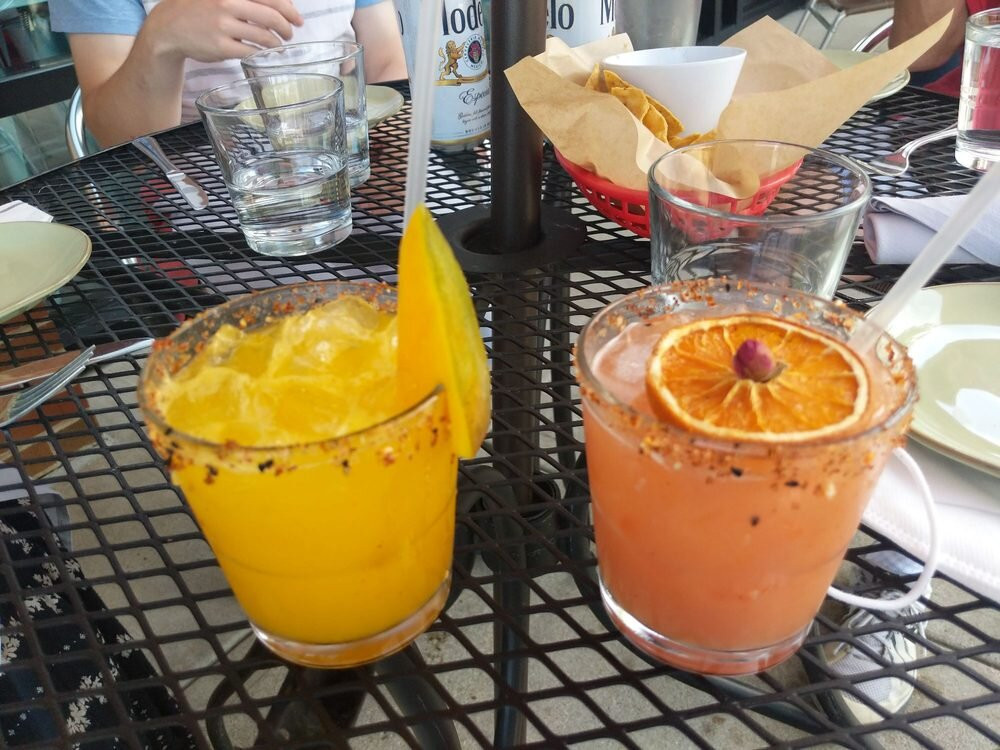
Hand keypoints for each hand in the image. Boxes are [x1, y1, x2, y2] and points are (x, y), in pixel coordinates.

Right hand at [140, 0, 303, 63]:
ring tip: (278, 45)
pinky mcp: (221, 47)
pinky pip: (251, 51)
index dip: (288, 8)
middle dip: (286, 27)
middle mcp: (227, 3)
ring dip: (276, 43)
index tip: (297, 17)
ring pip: (264, 36)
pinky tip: (264, 53)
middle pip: (271, 16)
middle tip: (290, 34)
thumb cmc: (201, 9)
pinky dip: (262, 53)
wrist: (169, 27)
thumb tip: (285, 5)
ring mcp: (223, 26)